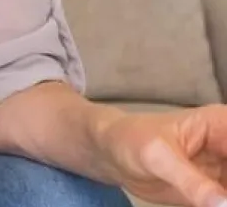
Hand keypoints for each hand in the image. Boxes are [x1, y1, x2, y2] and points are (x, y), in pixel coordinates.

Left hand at [98, 104, 226, 206]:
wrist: (110, 153)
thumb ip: (191, 181)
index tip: (225, 187)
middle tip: (219, 201)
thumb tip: (225, 204)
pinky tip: (212, 205)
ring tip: (210, 203)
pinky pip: (226, 201)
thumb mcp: (157, 157)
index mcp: (223, 125)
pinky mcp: (216, 191)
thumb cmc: (130, 140)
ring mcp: (225, 170)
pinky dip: (222, 204)